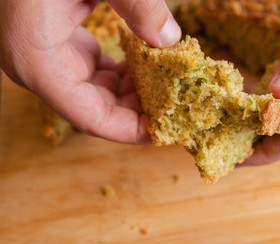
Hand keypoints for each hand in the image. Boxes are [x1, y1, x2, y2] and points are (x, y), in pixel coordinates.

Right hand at [0, 0, 180, 142]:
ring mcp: (46, 55)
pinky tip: (145, 63)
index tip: (164, 131)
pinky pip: (93, 70)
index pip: (92, 118)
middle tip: (175, 106)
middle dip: (137, 110)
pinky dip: (121, 71)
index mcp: (39, 63)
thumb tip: (171, 39)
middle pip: (97, 107)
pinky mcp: (57, 41)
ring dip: (132, 90)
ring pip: (96, 90)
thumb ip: (137, 5)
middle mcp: (39, 67)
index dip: (131, 130)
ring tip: (167, 86)